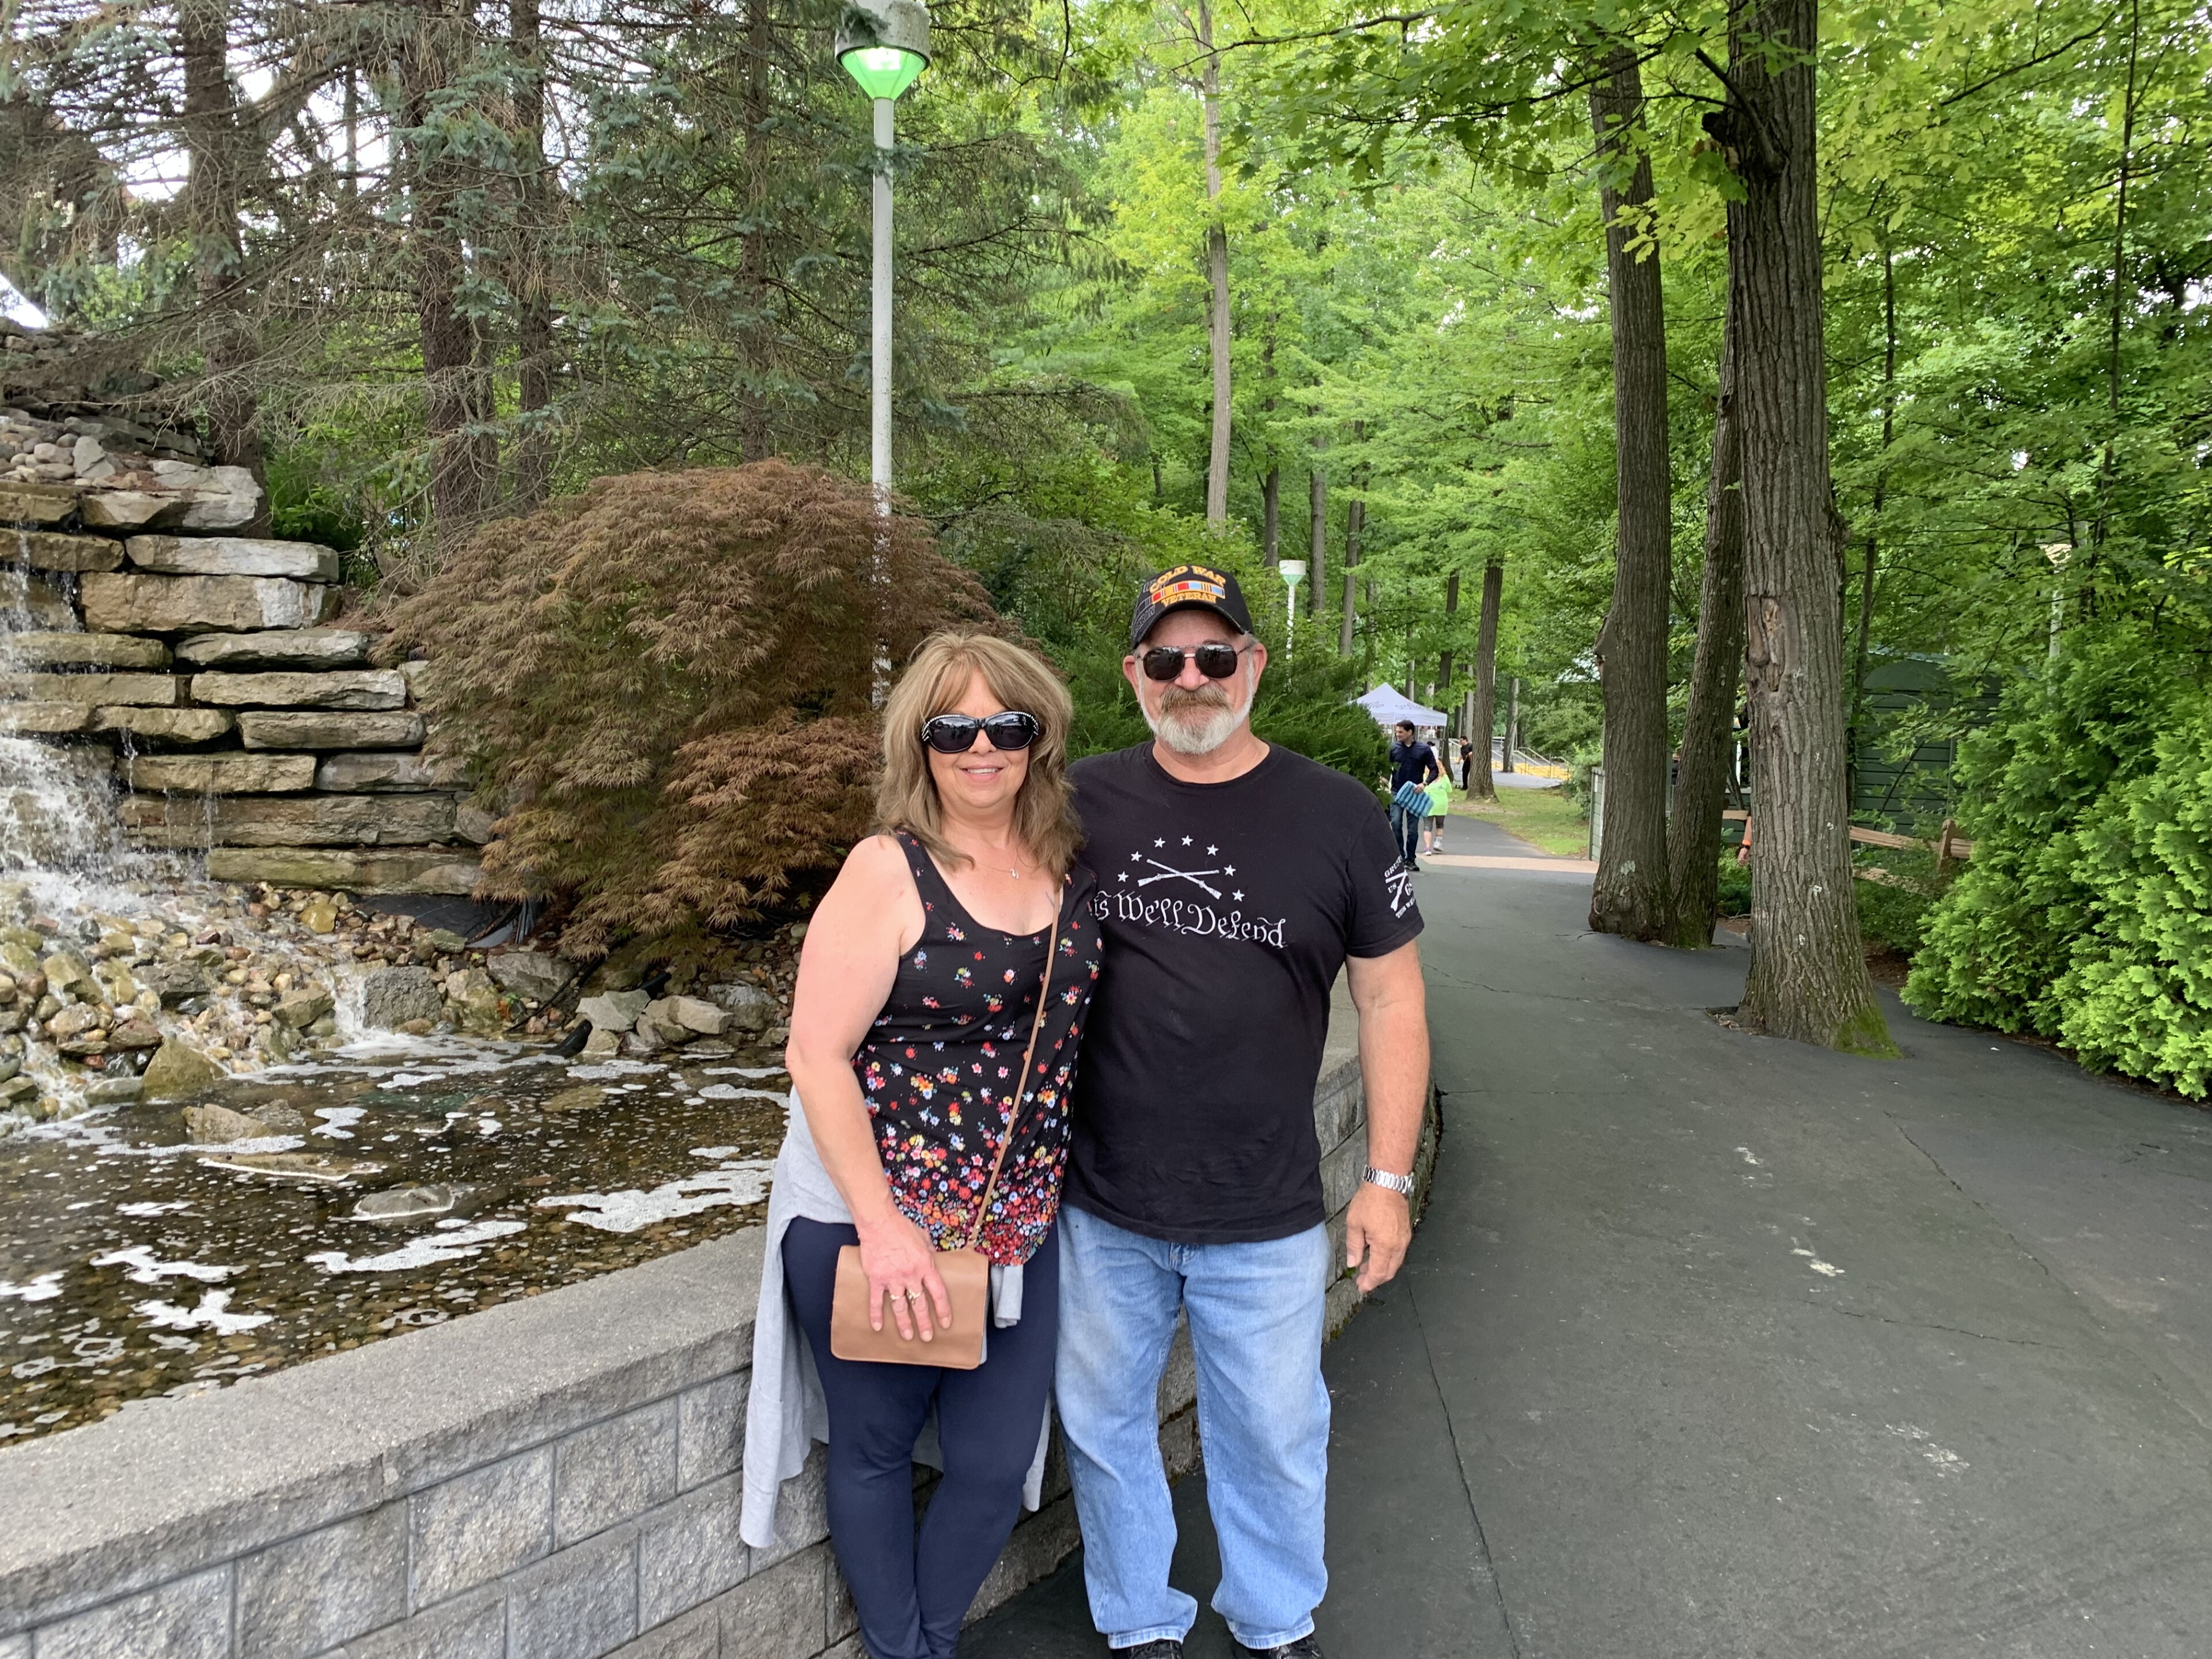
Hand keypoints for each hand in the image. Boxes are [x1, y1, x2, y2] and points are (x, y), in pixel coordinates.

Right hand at [855, 1212, 952, 1341]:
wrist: (879, 1222)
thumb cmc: (901, 1227)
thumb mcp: (923, 1238)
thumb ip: (928, 1253)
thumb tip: (932, 1261)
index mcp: (925, 1265)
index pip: (938, 1292)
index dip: (943, 1309)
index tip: (945, 1322)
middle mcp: (911, 1275)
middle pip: (920, 1304)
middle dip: (924, 1323)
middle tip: (927, 1337)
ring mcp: (893, 1278)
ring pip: (900, 1307)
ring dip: (904, 1324)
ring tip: (907, 1336)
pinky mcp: (876, 1279)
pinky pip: (876, 1301)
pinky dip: (876, 1315)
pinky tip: (878, 1327)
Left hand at [1345, 1183, 1411, 1292]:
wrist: (1387, 1182)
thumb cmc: (1371, 1200)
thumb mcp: (1354, 1223)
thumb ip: (1354, 1246)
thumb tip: (1353, 1263)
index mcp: (1385, 1245)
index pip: (1378, 1273)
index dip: (1369, 1283)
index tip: (1360, 1287)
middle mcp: (1398, 1245)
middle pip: (1389, 1272)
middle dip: (1375, 1279)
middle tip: (1362, 1280)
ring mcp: (1404, 1239)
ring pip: (1395, 1263)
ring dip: (1381, 1269)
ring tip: (1365, 1267)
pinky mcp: (1405, 1233)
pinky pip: (1398, 1253)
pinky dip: (1388, 1259)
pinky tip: (1376, 1255)